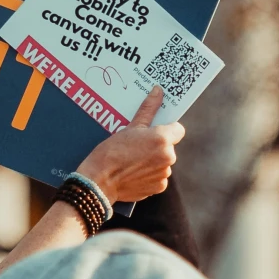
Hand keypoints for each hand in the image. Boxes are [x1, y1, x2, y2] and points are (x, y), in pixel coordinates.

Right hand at [79, 87, 184, 203]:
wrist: (100, 181)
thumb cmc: (112, 151)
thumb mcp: (130, 127)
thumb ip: (148, 109)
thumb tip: (158, 91)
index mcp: (163, 139)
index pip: (178, 129)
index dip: (167, 129)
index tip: (154, 131)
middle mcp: (168, 157)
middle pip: (169, 146)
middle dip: (157, 146)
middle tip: (137, 146)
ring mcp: (164, 174)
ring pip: (163, 162)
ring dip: (153, 161)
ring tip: (133, 160)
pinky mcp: (158, 187)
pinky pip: (158, 177)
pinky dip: (149, 175)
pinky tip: (134, 172)